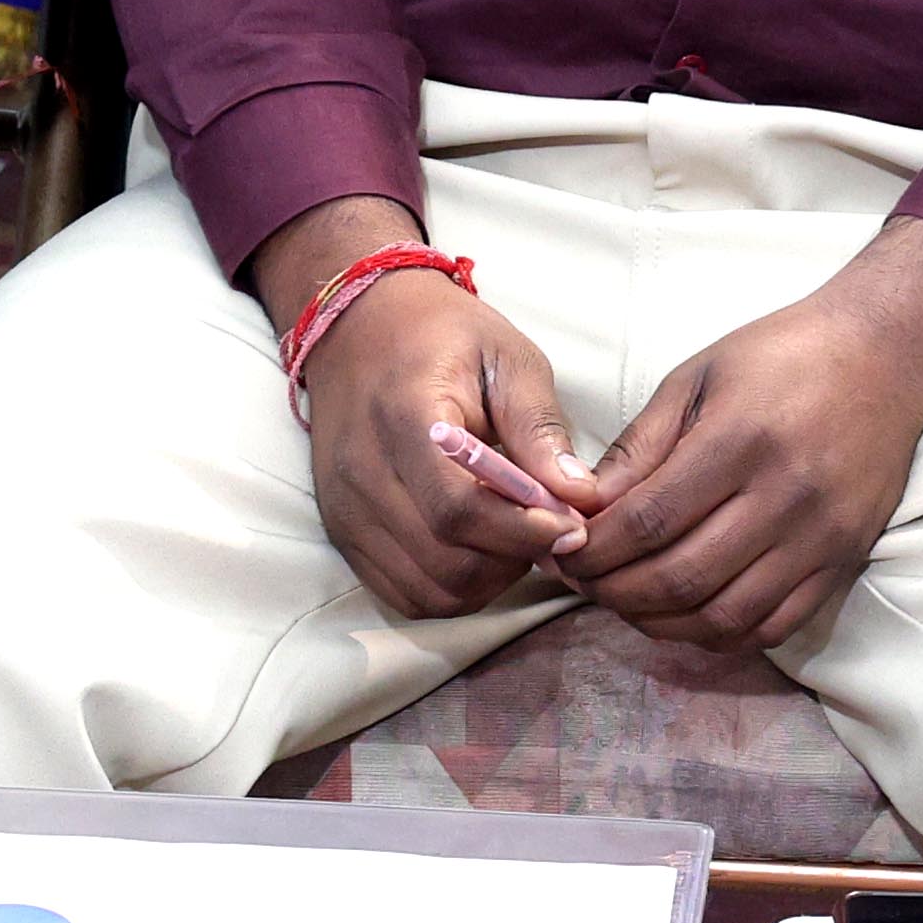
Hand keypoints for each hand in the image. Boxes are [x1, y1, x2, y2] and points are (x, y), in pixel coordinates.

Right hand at [262, 194, 592, 621]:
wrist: (358, 328)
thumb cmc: (443, 336)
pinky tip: (477, 549)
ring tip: (514, 537)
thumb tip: (580, 496)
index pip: (459, 509)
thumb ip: (539, 426)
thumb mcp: (508, 357)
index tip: (572, 527)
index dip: (523, 532)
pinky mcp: (342, 532)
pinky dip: (450, 588)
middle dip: (513, 559)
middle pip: (446, 561)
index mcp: (404, 419)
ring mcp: (345, 510)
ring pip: (428, 591)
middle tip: (550, 530)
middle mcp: (362, 475)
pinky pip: (402, 593)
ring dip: (485, 580)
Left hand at [547, 218, 922, 654]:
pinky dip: (718, 634)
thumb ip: (641, 445)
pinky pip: (773, 626)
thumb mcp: (698, 376)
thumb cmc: (782, 354)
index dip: (596, 550)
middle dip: (614, 592)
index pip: (650, 522)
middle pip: (681, 578)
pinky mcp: (845, 560)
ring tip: (627, 601)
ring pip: (723, 615)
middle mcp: (787, 496)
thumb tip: (583, 507)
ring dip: (659, 623)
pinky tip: (685, 615)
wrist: (885, 356)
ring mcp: (821, 536)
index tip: (564, 550)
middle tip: (584, 581)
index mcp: (743, 439)